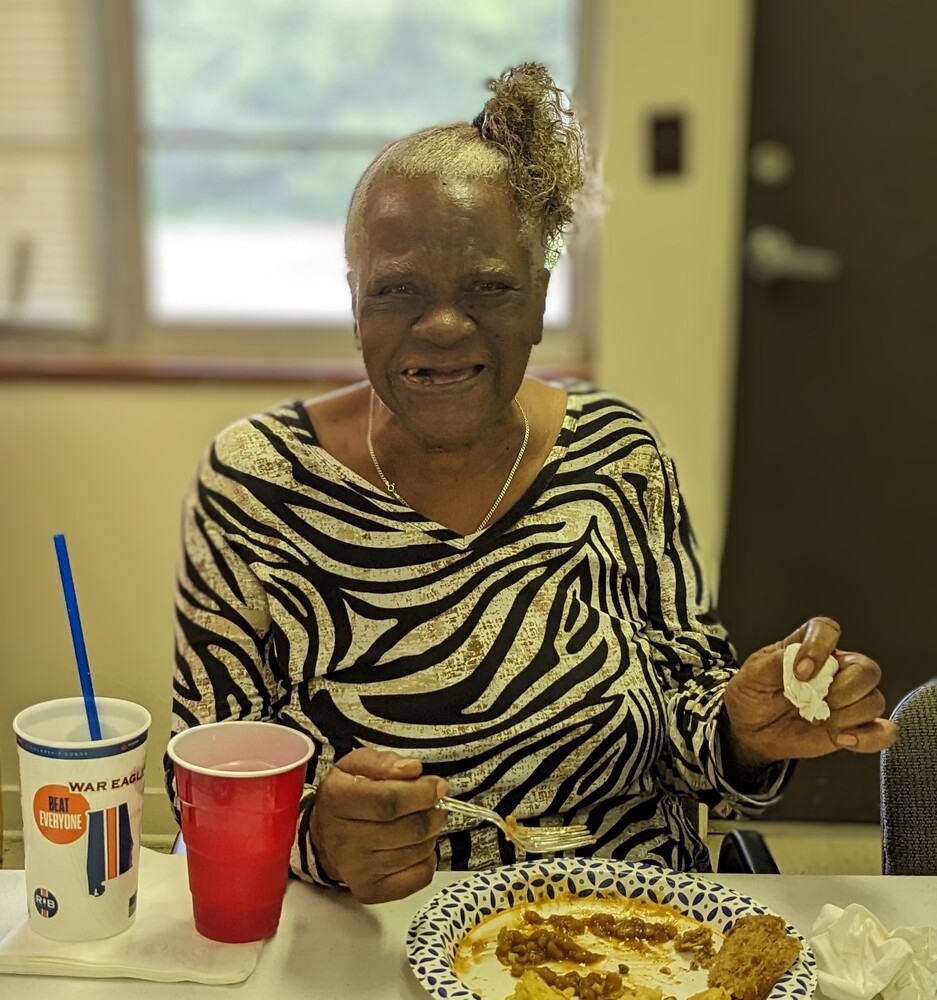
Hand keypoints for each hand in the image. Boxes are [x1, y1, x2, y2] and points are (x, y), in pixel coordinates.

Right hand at [310, 747, 447, 903]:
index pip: (390, 801)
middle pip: (410, 828)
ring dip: (431, 833)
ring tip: (420, 822)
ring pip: (418, 851)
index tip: (438, 786)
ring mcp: (357, 871)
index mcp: (338, 800)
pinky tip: (415, 845)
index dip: (422, 793)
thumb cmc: (346, 795)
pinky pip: (420, 876)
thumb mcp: (356, 765)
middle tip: (436, 804)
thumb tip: (412, 769)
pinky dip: (428, 858)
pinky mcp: (371, 891)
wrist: (325, 837)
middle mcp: (344, 840)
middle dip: (433, 812)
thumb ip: (383, 762)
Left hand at [723, 616, 897, 766]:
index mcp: (808, 649)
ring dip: (849, 715)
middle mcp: (835, 670)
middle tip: (816, 701)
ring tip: (819, 722)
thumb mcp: (752, 675)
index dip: (819, 647)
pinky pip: (883, 731)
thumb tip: (796, 659)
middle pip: (866, 669)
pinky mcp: (853, 726)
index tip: (801, 671)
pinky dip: (870, 737)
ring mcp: (847, 699)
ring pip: (875, 700)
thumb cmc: (752, 696)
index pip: (826, 631)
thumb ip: (774, 663)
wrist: (750, 730)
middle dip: (844, 688)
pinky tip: (844, 738)